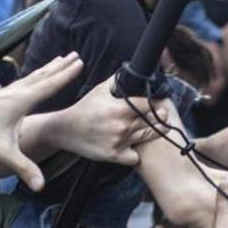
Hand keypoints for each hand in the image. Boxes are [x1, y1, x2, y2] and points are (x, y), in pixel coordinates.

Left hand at [0, 51, 83, 190]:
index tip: (80, 63)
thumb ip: (23, 168)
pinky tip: (33, 78)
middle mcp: (15, 92)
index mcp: (20, 101)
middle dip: (61, 66)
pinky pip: (23, 81)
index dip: (66, 75)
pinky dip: (35, 75)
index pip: (50, 85)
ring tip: (59, 59)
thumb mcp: (2, 153)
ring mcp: (6, 92)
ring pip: (33, 76)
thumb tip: (40, 185)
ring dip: (48, 68)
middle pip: (43, 76)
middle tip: (75, 54)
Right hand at [55, 75, 169, 164]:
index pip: (149, 104)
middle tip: (161, 114)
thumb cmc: (83, 108)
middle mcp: (122, 125)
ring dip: (154, 131)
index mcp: (121, 108)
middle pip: (153, 121)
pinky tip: (135, 147)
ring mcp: (120, 142)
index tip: (158, 103)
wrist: (65, 129)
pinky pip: (135, 157)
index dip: (156, 103)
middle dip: (160, 116)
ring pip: (148, 137)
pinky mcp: (115, 155)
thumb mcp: (100, 90)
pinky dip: (136, 153)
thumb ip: (117, 80)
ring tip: (156, 127)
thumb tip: (130, 70)